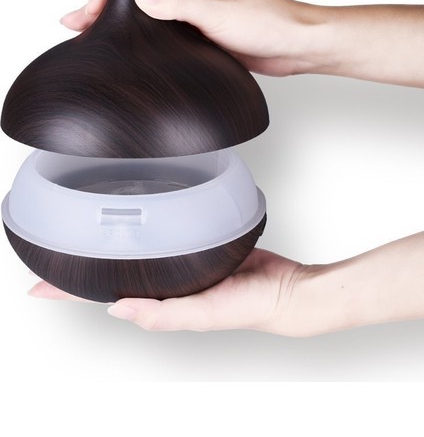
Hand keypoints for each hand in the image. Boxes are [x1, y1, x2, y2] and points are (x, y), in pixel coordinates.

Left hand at [29, 249, 304, 333]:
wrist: (282, 287)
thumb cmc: (249, 307)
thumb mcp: (203, 315)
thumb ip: (162, 315)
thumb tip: (116, 309)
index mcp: (159, 302)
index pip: (103, 295)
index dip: (70, 291)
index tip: (38, 284)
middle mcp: (164, 282)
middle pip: (114, 270)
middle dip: (83, 263)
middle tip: (54, 247)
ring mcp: (179, 261)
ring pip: (138, 250)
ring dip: (113, 242)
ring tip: (88, 229)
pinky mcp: (196, 242)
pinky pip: (166, 234)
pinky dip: (149, 228)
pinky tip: (142, 216)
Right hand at [61, 0, 423, 85]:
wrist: (296, 46)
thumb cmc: (270, 23)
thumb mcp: (219, 13)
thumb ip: (177, 3)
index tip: (91, 12)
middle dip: (107, 5)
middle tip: (81, 25)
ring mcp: (194, 4)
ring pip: (147, 8)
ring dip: (123, 21)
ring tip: (96, 36)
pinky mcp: (199, 25)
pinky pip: (162, 25)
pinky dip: (142, 33)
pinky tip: (130, 46)